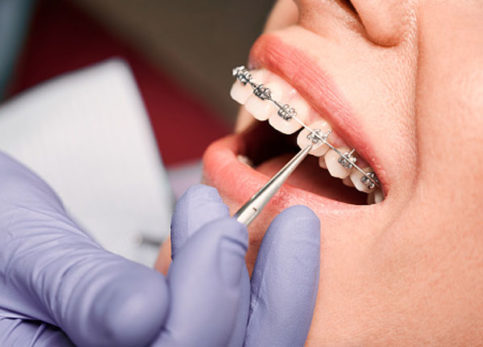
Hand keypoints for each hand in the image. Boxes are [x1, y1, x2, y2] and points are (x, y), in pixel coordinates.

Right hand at [0, 151, 319, 345]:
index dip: (201, 305)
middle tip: (276, 217)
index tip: (216, 224)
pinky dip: (268, 294)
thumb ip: (81, 289)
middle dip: (255, 298)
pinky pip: (235, 333)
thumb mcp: (23, 252)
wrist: (2, 232)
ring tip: (287, 223)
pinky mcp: (179, 337)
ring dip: (274, 294)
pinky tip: (277, 249)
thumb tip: (143, 313)